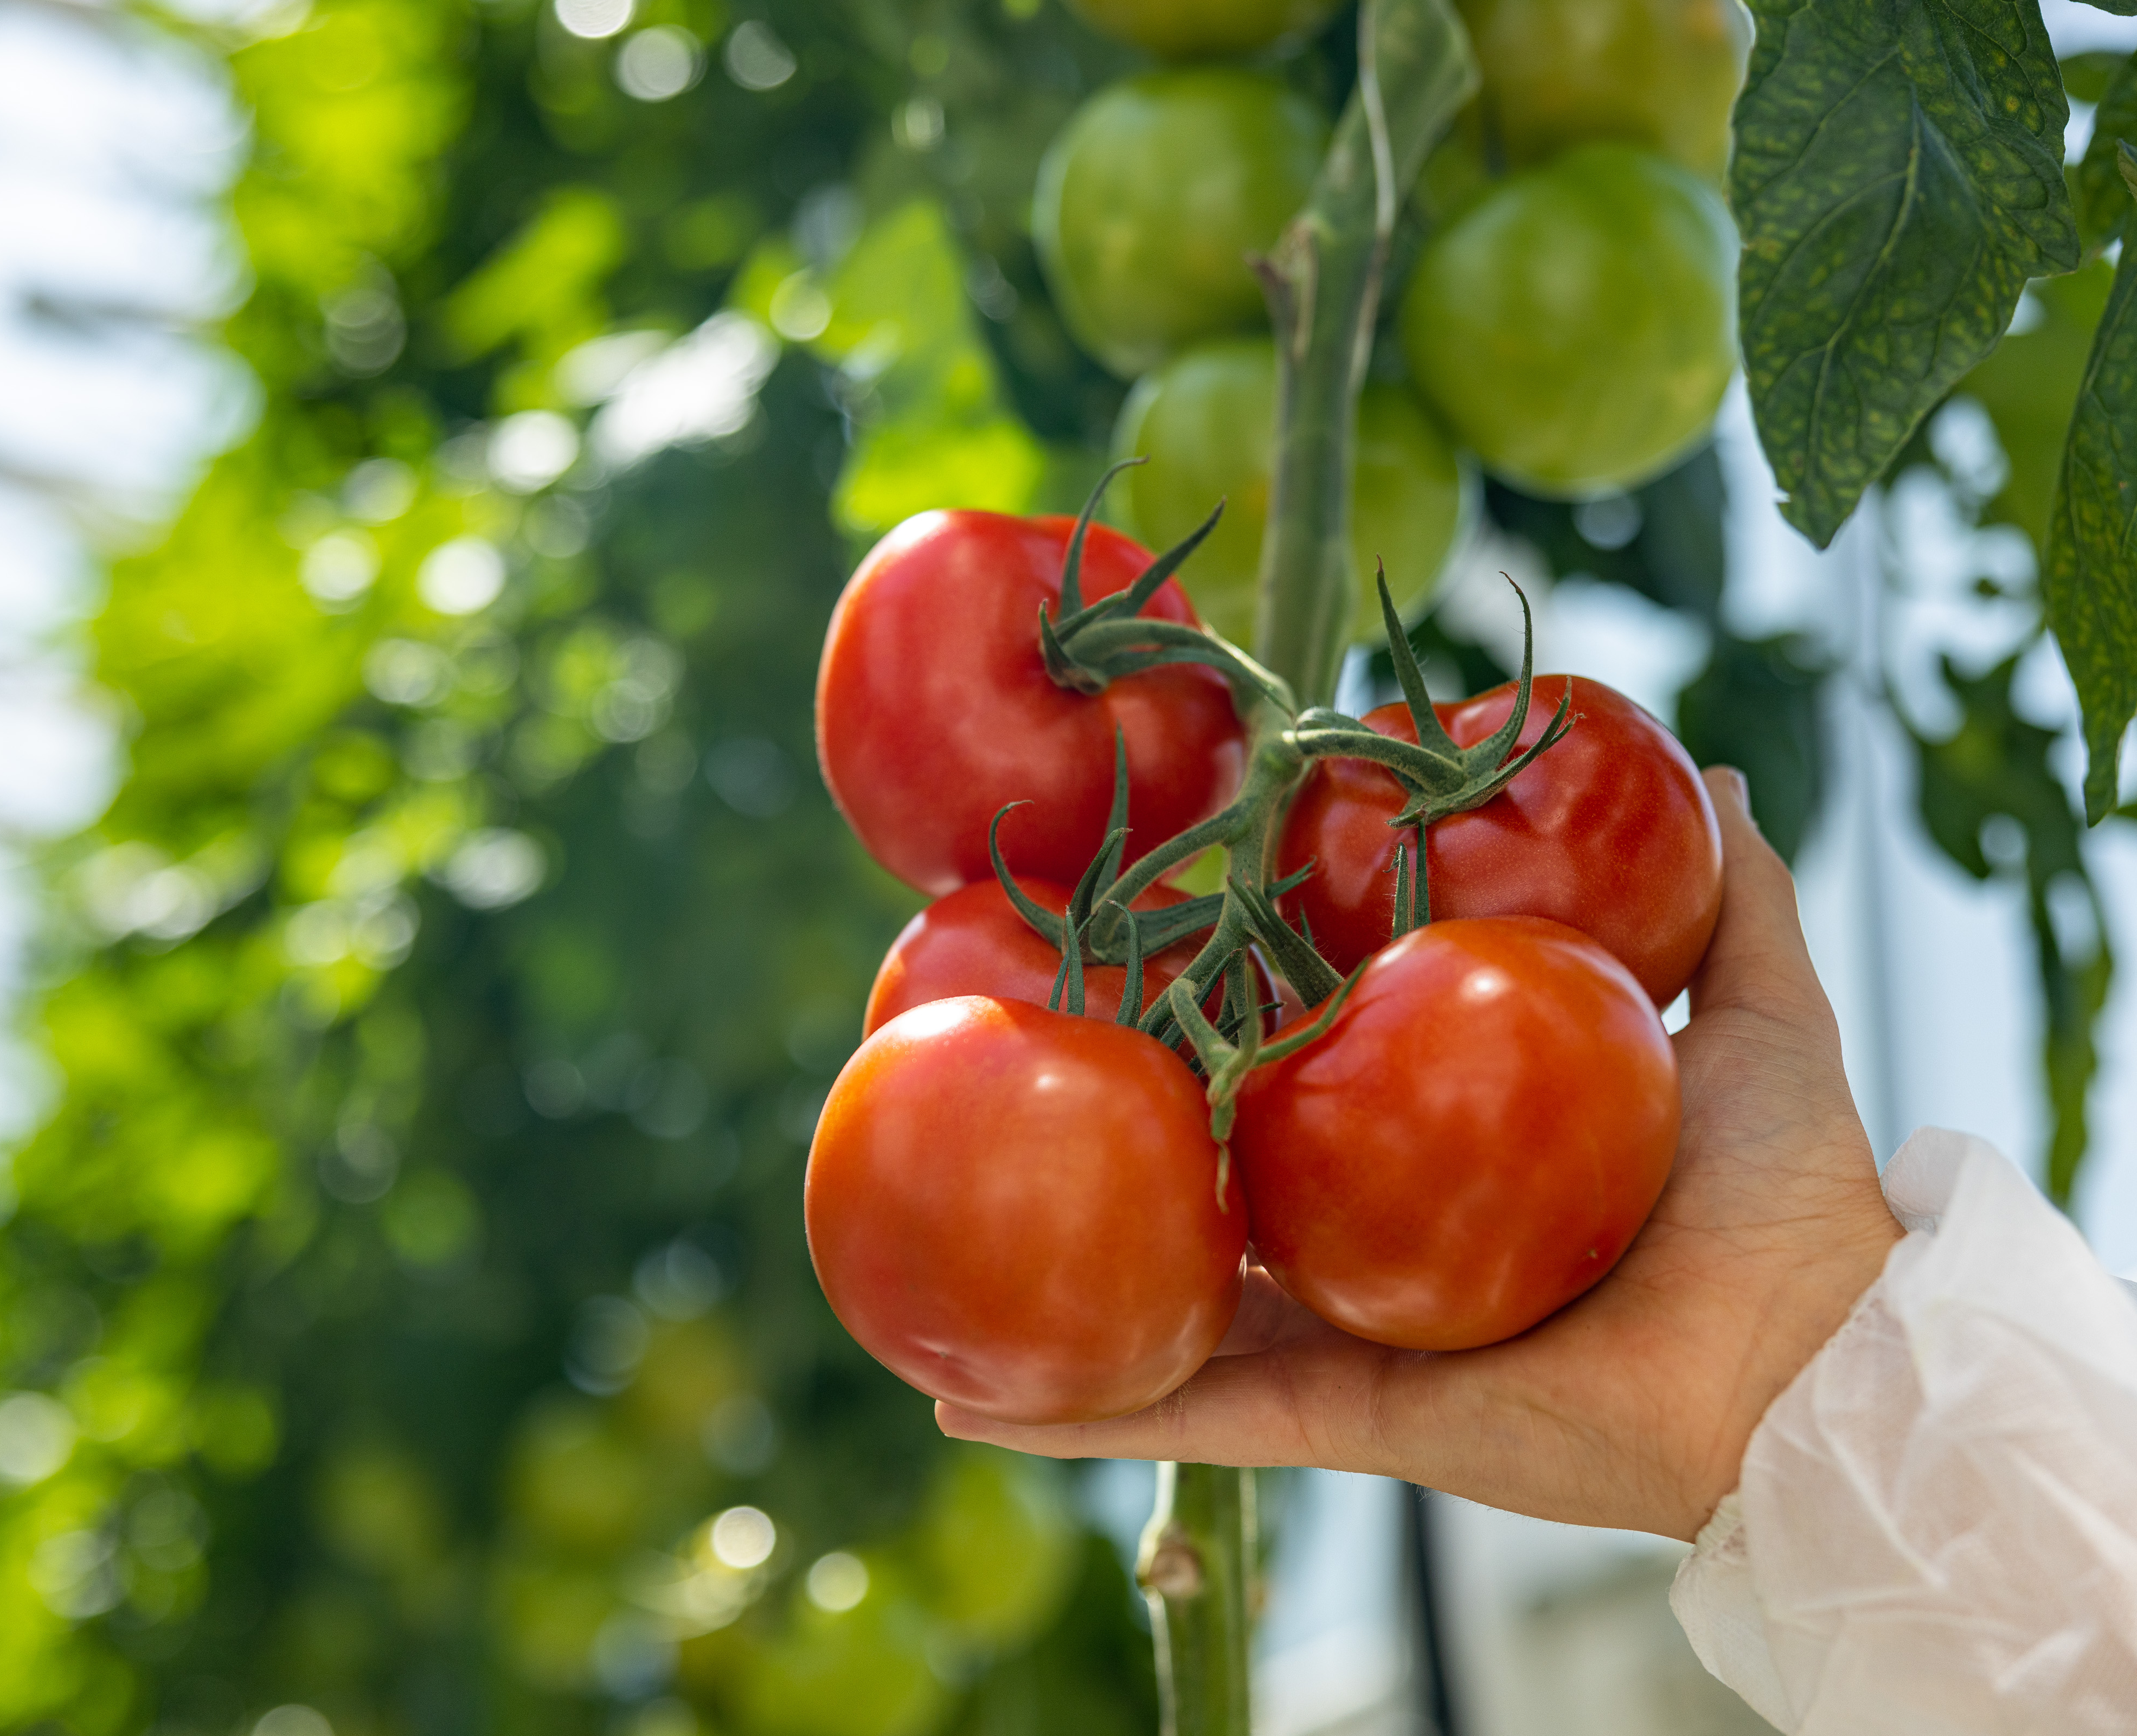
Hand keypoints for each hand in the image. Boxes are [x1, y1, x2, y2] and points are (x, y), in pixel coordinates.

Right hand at [938, 768, 1904, 1539]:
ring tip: (930, 1283)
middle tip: (1005, 1105)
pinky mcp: (1352, 1422)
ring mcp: (1353, 1345)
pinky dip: (1087, 1427)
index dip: (1222, 1036)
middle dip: (1109, 1168)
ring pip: (1175, 1323)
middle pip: (1217, 1204)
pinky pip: (1201, 1427)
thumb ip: (1729, 894)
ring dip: (1057, 1311)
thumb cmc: (1786, 1187)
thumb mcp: (1748, 1007)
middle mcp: (1380, 1256)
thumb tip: (1716, 768)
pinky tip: (968, 1414)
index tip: (1139, 974)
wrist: (1813, 1357)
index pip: (1308, 1092)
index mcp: (1446, 1168)